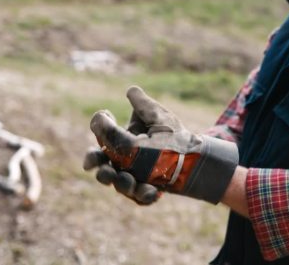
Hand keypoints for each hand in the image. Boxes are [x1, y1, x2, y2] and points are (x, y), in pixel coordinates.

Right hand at [89, 86, 237, 203]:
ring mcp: (134, 180)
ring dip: (123, 184)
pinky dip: (145, 196)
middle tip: (106, 172)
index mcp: (118, 145)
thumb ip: (142, 106)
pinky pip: (142, 198)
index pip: (98, 150)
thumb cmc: (172, 133)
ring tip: (130, 180)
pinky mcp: (148, 192)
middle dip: (103, 173)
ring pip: (122, 186)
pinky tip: (153, 192)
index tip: (93, 162)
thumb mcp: (158, 117)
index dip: (93, 154)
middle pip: (104, 172)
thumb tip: (131, 90)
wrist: (194, 154)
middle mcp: (121, 165)